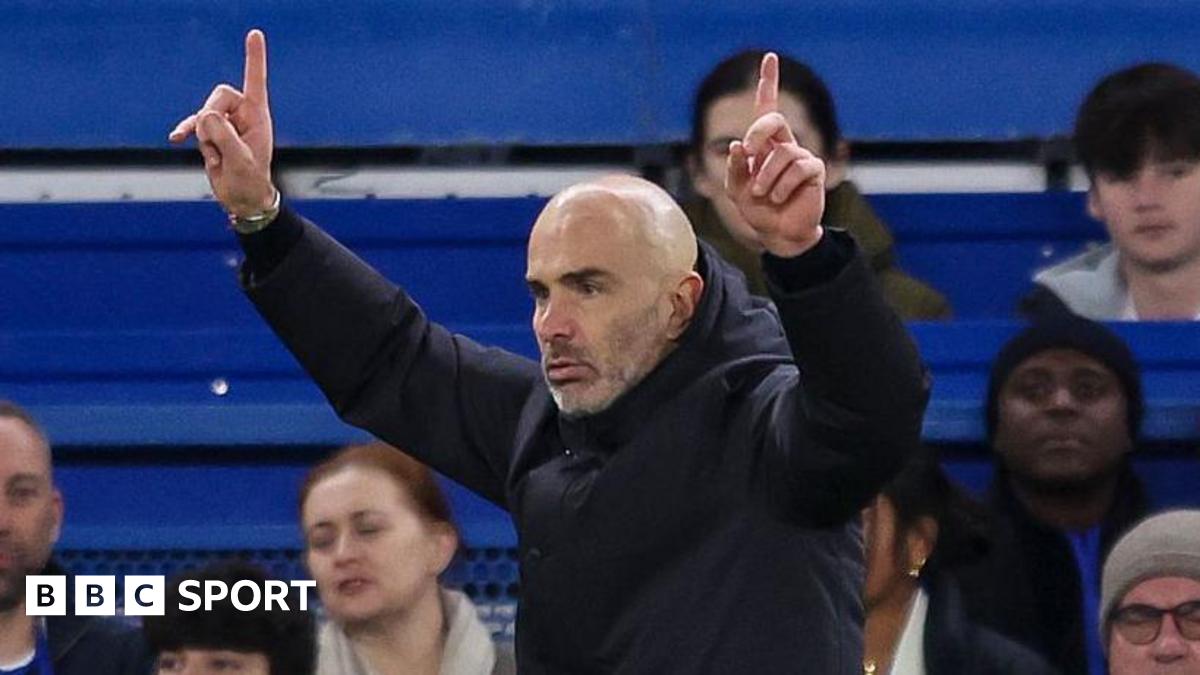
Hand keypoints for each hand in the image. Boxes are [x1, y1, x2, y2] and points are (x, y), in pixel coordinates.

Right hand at [169, 29, 276, 217]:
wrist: (241, 199)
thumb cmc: (250, 181)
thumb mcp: (240, 161)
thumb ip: (224, 137)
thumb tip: (206, 116)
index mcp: (258, 116)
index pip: (255, 81)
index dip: (254, 57)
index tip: (255, 33)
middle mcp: (242, 115)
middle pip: (218, 95)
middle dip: (212, 118)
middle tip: (217, 145)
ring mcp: (225, 123)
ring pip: (203, 113)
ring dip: (204, 137)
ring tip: (217, 158)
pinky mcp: (211, 134)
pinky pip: (193, 124)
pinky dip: (186, 130)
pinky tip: (176, 138)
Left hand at [724, 53, 825, 257]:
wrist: (779, 234)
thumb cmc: (758, 210)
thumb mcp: (737, 190)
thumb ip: (735, 169)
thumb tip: (737, 145)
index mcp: (764, 145)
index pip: (767, 108)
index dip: (769, 82)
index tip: (769, 57)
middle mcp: (784, 145)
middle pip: (774, 119)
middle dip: (758, 133)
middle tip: (748, 153)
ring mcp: (801, 156)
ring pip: (782, 152)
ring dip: (766, 177)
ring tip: (765, 195)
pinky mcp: (814, 170)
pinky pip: (797, 168)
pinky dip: (782, 186)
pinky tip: (780, 198)